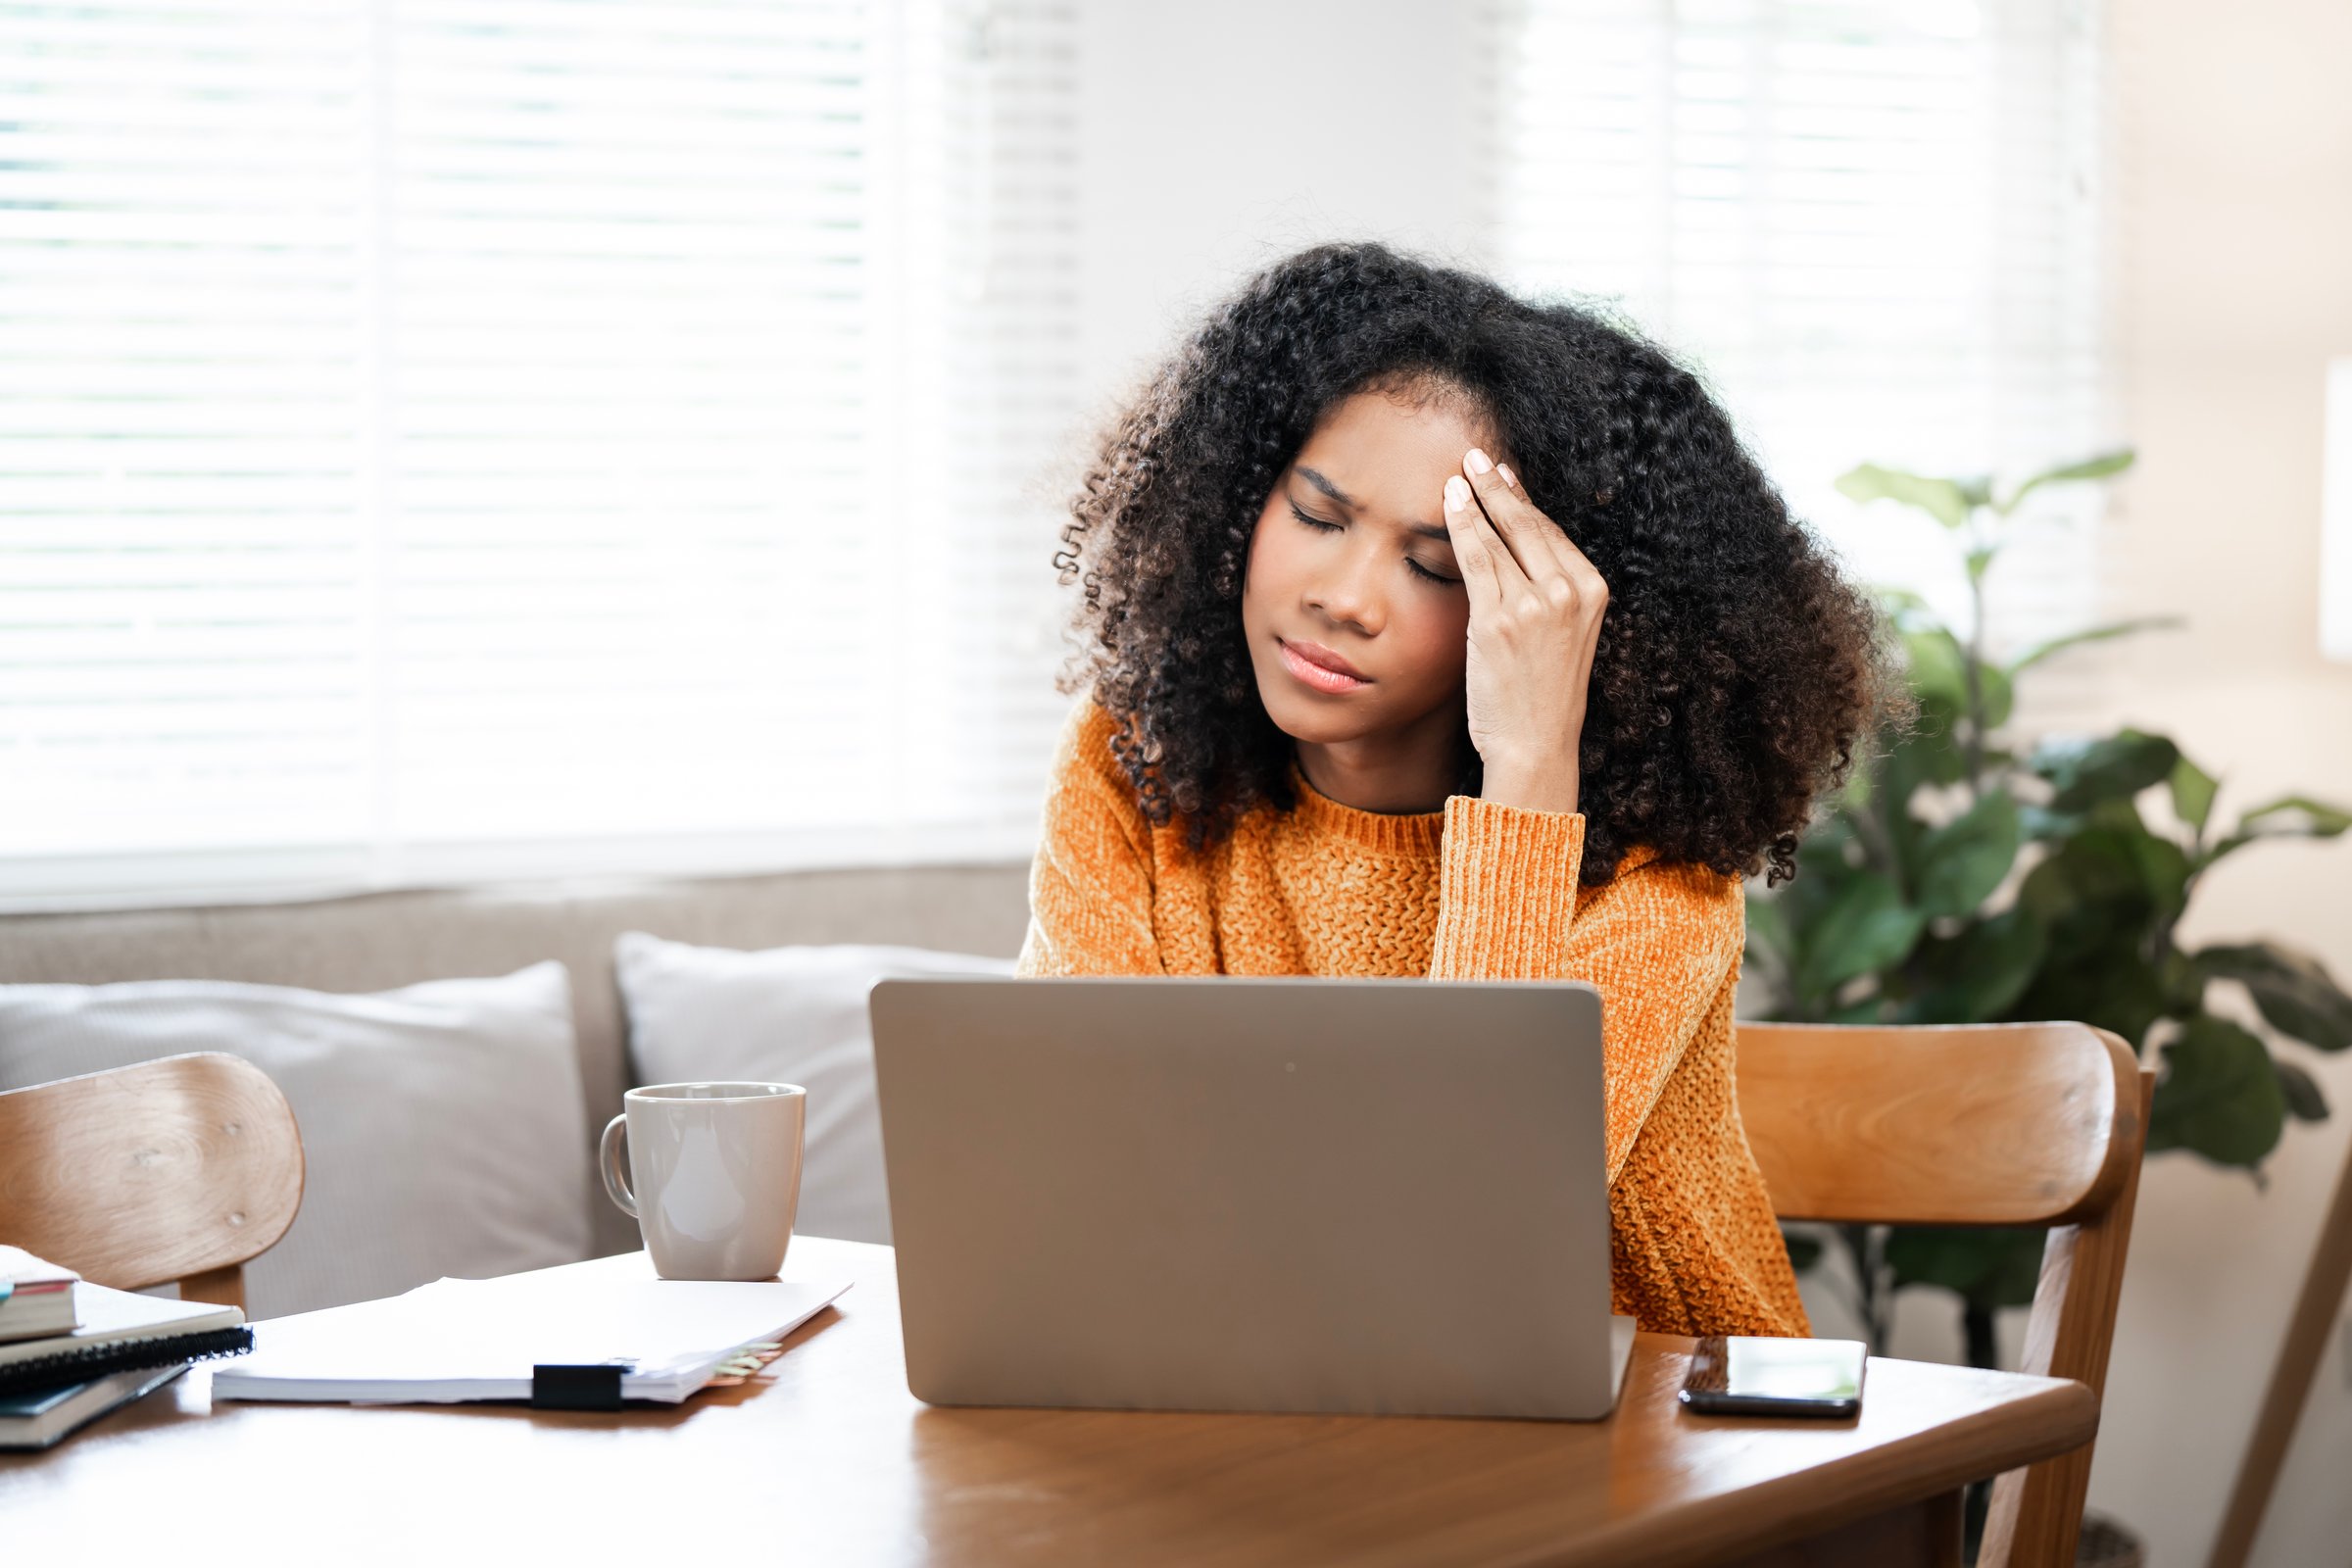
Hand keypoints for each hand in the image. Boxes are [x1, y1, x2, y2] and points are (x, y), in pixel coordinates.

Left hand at [1442, 448, 1607, 813]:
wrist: (1535, 746)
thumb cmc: (1541, 698)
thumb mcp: (1560, 638)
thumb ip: (1544, 595)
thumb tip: (1512, 556)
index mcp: (1593, 591)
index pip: (1551, 533)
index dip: (1523, 501)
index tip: (1504, 475)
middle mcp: (1570, 591)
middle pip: (1529, 524)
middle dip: (1499, 486)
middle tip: (1477, 456)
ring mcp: (1537, 603)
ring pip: (1500, 536)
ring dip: (1475, 498)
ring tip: (1457, 472)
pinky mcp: (1501, 619)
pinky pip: (1476, 559)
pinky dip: (1461, 526)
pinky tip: (1449, 502)